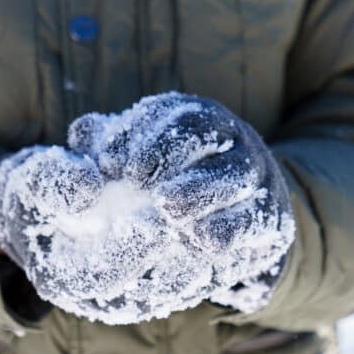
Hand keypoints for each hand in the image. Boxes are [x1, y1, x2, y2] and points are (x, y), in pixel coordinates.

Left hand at [69, 93, 295, 312]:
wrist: (241, 218)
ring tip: (167, 208)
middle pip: (205, 130)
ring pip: (234, 173)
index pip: (173, 112)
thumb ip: (110, 146)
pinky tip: (201, 240)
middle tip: (132, 178)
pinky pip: (255, 220)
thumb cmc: (173, 185)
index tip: (108, 162)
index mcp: (200, 117)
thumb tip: (82, 135)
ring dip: (199, 190)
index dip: (139, 133)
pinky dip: (230, 227)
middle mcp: (232, 138)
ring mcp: (257, 175)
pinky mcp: (272, 217)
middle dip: (166, 152)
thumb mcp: (140, 159)